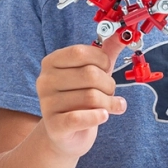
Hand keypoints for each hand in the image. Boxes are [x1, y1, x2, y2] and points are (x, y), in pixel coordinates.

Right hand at [36, 36, 126, 158]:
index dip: (101, 60)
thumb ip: (106, 52)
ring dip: (109, 102)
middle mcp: (45, 81)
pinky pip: (80, 118)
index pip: (80, 52)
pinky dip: (97, 116)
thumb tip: (122, 34)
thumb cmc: (79, 97)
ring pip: (91, 97)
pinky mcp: (54, 126)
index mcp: (51, 62)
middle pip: (89, 74)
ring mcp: (47, 104)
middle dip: (109, 84)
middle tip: (110, 91)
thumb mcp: (91, 71)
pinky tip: (104, 116)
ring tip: (109, 105)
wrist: (65, 133)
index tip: (107, 68)